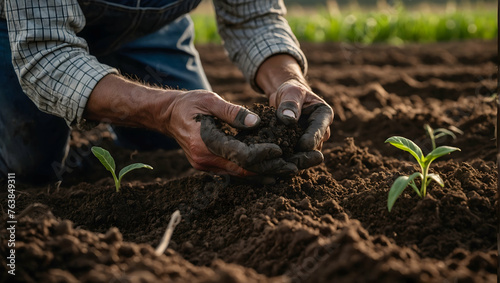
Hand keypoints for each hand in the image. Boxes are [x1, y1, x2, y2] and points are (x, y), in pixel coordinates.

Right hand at [84, 75, 296, 176]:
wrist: (168, 116)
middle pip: (245, 171)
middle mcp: (206, 161)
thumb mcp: (209, 100)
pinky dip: (255, 170)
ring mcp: (207, 167)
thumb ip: (232, 112)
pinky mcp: (210, 167)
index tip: (281, 149)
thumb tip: (257, 122)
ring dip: (267, 172)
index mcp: (206, 144)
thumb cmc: (189, 104)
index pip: (240, 156)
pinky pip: (236, 172)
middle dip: (272, 168)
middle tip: (297, 165)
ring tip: (292, 169)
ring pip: (242, 175)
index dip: (262, 155)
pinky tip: (274, 169)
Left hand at [268, 79, 333, 168]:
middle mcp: (322, 131)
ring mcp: (312, 141)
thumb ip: (290, 104)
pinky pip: (295, 156)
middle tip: (290, 161)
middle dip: (303, 154)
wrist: (286, 98)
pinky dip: (285, 159)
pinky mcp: (300, 148)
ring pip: (305, 155)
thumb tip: (288, 119)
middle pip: (314, 147)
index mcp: (324, 115)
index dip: (311, 139)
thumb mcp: (291, 92)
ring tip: (280, 164)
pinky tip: (274, 164)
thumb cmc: (291, 92)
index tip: (302, 146)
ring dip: (293, 160)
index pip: (319, 130)